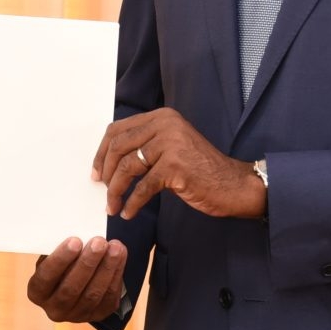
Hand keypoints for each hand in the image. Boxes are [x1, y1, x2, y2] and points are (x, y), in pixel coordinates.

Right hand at [25, 236, 127, 322]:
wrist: (76, 281)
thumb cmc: (62, 264)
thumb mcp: (53, 257)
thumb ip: (61, 251)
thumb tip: (78, 235)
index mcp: (37, 292)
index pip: (46, 278)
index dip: (60, 260)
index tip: (75, 241)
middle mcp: (54, 309)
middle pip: (71, 289)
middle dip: (87, 263)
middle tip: (99, 242)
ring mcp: (77, 316)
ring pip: (93, 294)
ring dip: (106, 268)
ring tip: (115, 247)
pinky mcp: (97, 315)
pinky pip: (109, 297)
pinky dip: (116, 275)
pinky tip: (120, 256)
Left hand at [93, 108, 265, 219]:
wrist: (234, 185)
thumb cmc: (200, 170)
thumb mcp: (171, 148)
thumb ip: (145, 146)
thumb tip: (108, 162)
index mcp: (162, 116)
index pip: (118, 129)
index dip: (102, 152)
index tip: (96, 172)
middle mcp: (165, 124)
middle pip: (118, 146)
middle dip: (106, 172)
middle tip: (103, 190)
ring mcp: (171, 143)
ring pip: (127, 167)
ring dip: (115, 191)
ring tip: (112, 206)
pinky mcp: (175, 166)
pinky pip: (143, 187)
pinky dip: (132, 203)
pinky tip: (128, 213)